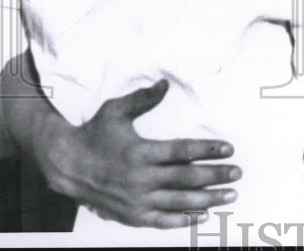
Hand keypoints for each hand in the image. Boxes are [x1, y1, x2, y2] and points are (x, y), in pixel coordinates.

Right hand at [38, 80, 240, 227]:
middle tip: (237, 172)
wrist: (66, 166)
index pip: (182, 151)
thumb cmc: (94, 134)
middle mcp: (140, 178)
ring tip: (230, 195)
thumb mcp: (115, 110)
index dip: (207, 149)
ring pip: (179, 201)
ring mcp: (136, 200)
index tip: (229, 148)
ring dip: (208, 199)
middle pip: (186, 178)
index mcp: (140, 152)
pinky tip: (204, 215)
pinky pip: (163, 220)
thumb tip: (165, 83)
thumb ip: (143, 98)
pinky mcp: (132, 215)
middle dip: (215, 175)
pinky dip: (184, 220)